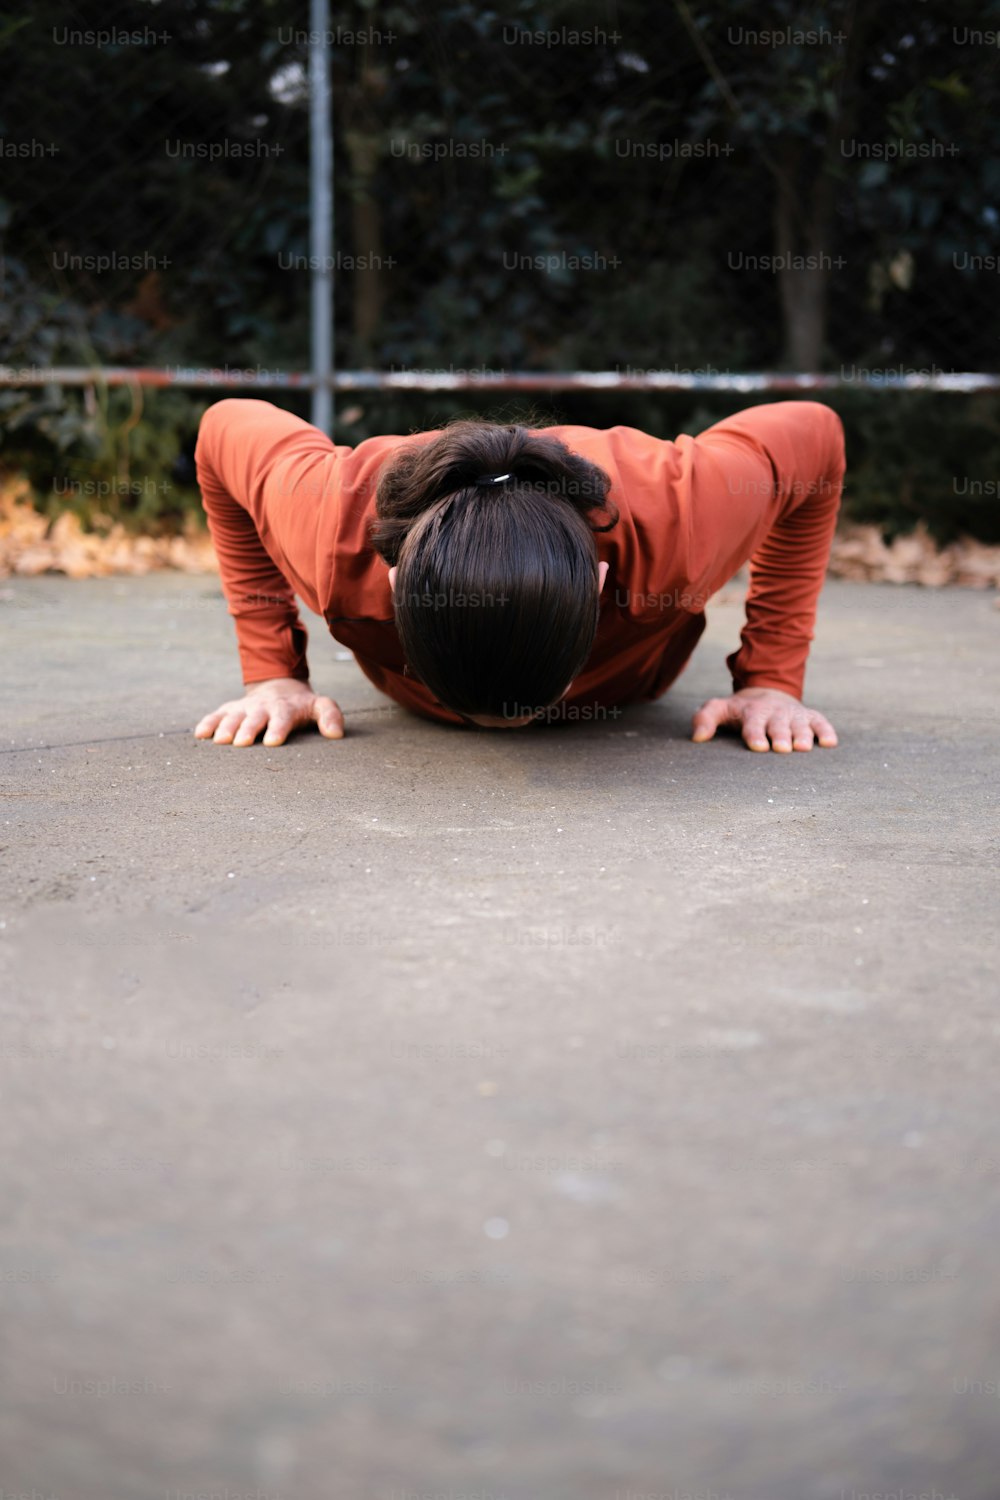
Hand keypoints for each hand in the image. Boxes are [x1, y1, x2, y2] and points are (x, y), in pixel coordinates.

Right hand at [194, 677, 343, 747]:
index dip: (278, 728)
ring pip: (234, 716)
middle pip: (254, 717)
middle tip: (241, 742)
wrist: (279, 686)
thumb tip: (336, 734)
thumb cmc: (301, 705)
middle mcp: (263, 707)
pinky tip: (200, 734)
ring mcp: (245, 707)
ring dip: (226, 727)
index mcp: (285, 708)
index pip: (282, 718)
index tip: (273, 742)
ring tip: (220, 741)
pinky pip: (217, 715)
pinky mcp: (230, 709)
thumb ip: (330, 716)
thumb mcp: (320, 705)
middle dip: (248, 729)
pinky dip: (208, 723)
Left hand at [691, 687, 837, 752]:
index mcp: (752, 712)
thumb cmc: (740, 710)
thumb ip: (705, 719)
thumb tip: (697, 738)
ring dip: (802, 735)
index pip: (752, 724)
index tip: (758, 747)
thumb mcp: (720, 709)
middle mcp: (775, 713)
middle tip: (782, 748)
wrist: (767, 693)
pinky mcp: (810, 717)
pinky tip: (829, 743)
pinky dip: (826, 731)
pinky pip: (821, 722)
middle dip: (780, 735)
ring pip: (800, 725)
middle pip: (778, 725)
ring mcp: (794, 715)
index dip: (755, 734)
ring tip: (803, 748)